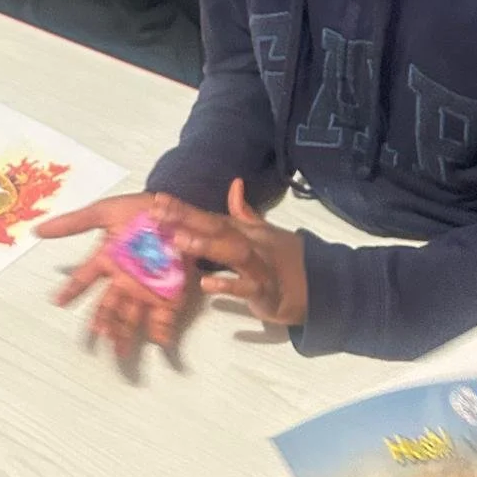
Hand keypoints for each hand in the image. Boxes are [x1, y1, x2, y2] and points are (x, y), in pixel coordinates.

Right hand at [36, 192, 195, 356]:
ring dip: (125, 333)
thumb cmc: (139, 209)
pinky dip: (161, 330)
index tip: (57, 302)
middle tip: (98, 337)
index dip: (70, 291)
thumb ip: (73, 223)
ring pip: (131, 316)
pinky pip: (162, 315)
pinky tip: (158, 342)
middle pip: (108, 307)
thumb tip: (39, 230)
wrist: (175, 209)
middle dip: (103, 324)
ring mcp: (145, 287)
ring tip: (120, 350)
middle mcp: (123, 279)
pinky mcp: (168, 291)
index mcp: (107, 261)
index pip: (83, 279)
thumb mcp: (105, 212)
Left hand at [171, 179, 307, 326]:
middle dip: (188, 219)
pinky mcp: (266, 293)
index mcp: (245, 231)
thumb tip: (235, 183)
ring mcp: (259, 267)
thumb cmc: (282, 260)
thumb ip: (244, 212)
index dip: (185, 208)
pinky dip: (228, 286)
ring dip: (207, 247)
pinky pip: (247, 289)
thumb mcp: (263, 234)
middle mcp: (251, 244)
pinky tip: (207, 284)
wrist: (318, 287)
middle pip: (218, 228)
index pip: (211, 216)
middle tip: (158, 214)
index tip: (158, 200)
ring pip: (233, 254)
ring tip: (180, 241)